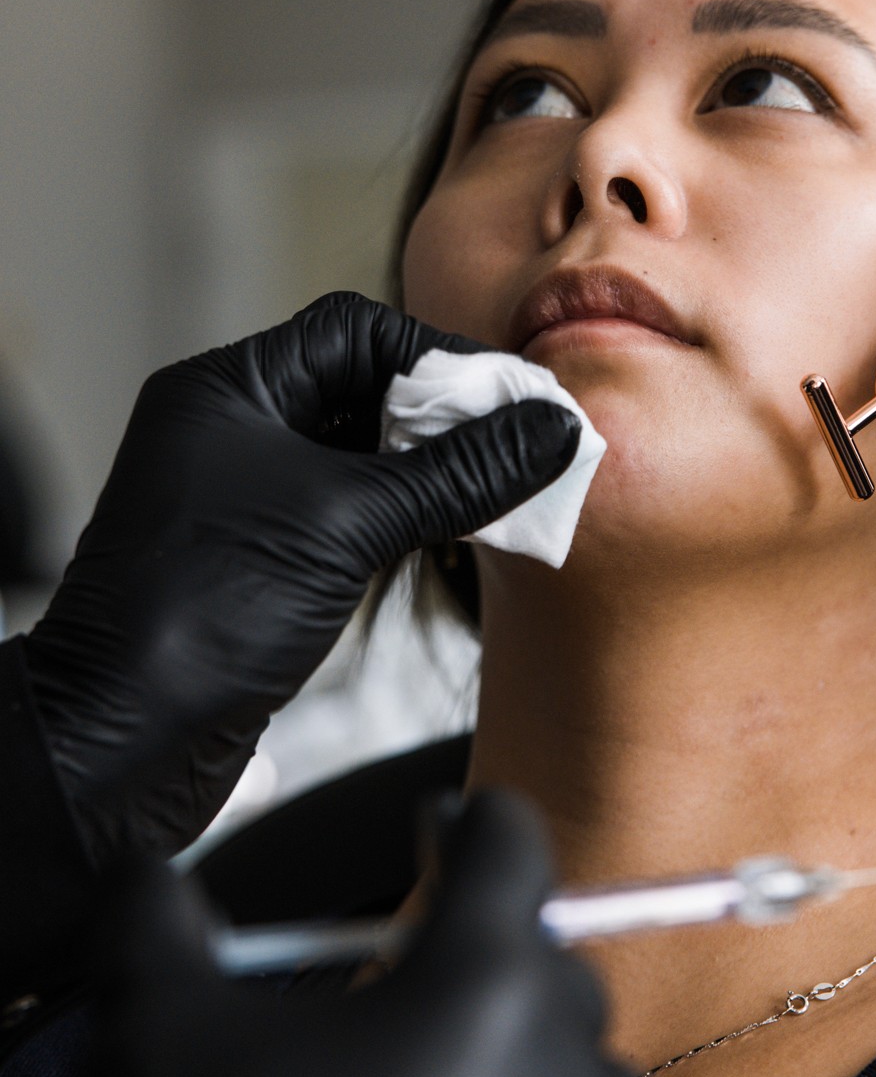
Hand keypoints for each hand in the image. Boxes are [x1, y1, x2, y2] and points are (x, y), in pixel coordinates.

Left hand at [20, 293, 578, 864]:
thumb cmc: (203, 614)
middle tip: (524, 442)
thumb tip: (549, 429)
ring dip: (433, 470)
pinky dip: (409, 515)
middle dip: (444, 415)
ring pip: (363, 455)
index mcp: (228, 391)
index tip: (509, 397)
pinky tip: (463, 531)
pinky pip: (354, 511)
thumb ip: (459, 473)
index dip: (437, 356)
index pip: (355, 332)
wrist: (124, 744)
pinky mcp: (266, 556)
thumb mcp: (351, 525)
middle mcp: (233, 430)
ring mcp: (247, 495)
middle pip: (364, 389)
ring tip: (509, 489)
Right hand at [84, 791, 649, 1076]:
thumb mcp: (156, 1033)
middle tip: (390, 1001)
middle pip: (544, 960)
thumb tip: (151, 878)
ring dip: (516, 1071)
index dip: (461, 825)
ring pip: (575, 1074)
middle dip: (475, 963)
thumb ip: (158, 917)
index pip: (510, 840)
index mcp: (488, 980)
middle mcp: (571, 1066)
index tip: (432, 833)